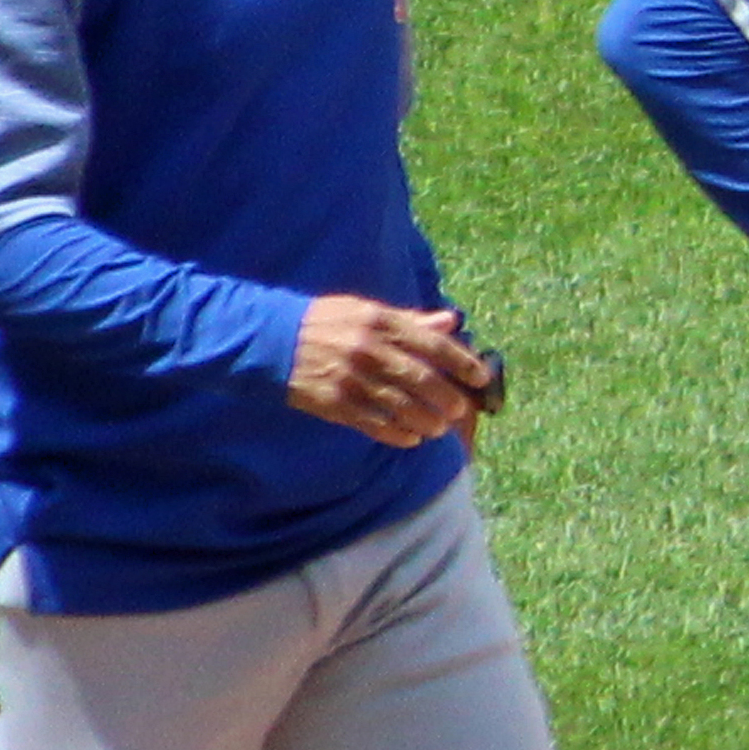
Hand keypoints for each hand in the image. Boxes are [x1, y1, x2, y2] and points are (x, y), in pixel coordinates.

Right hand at [288, 298, 492, 446]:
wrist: (267, 339)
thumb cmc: (324, 323)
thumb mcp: (364, 311)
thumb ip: (410, 321)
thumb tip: (451, 321)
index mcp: (378, 321)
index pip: (432, 344)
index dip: (462, 362)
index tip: (480, 377)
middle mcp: (367, 348)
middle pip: (423, 379)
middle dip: (448, 399)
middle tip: (459, 410)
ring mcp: (350, 377)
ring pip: (403, 406)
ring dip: (427, 421)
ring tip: (438, 428)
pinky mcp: (333, 403)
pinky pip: (375, 424)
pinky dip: (399, 434)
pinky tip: (412, 438)